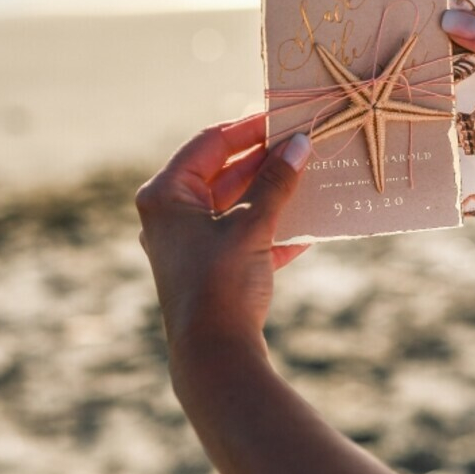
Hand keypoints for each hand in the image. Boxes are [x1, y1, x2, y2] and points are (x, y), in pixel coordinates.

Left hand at [136, 114, 310, 357]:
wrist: (214, 357)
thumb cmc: (223, 283)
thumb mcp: (253, 225)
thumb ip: (276, 182)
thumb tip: (300, 144)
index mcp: (165, 195)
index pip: (209, 142)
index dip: (249, 127)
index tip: (284, 116)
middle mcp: (169, 216)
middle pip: (222, 172)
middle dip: (264, 161)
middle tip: (302, 143)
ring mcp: (186, 245)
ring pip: (234, 205)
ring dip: (271, 194)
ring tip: (309, 177)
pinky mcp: (207, 270)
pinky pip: (240, 237)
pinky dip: (270, 230)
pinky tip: (307, 228)